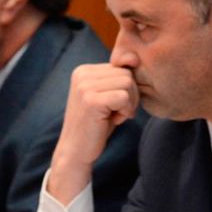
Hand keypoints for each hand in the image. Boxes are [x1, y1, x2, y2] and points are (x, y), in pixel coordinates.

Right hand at [46, 63, 138, 203]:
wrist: (76, 152)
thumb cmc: (96, 126)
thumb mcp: (106, 96)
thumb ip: (117, 79)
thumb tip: (135, 59)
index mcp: (84, 70)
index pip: (122, 68)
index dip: (126, 90)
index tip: (114, 106)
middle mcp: (82, 74)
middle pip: (126, 74)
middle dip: (130, 96)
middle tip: (117, 113)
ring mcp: (84, 86)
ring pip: (128, 83)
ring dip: (129, 104)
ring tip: (115, 116)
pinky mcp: (91, 100)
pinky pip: (124, 97)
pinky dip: (126, 111)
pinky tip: (114, 121)